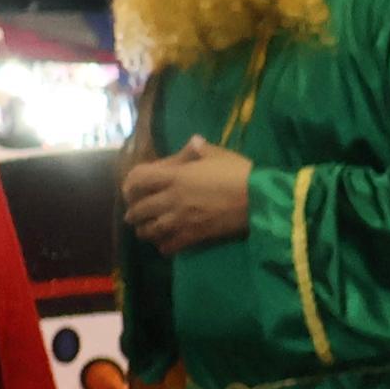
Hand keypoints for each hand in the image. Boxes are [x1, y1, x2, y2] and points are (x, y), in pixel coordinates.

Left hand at [122, 136, 255, 255]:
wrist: (260, 200)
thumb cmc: (239, 172)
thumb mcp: (218, 154)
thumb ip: (198, 150)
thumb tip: (193, 143)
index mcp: (174, 176)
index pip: (137, 179)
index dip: (129, 184)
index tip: (130, 189)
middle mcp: (172, 199)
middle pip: (139, 208)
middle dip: (133, 212)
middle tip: (133, 214)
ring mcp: (182, 220)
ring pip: (150, 230)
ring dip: (144, 230)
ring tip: (145, 231)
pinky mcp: (195, 236)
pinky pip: (171, 245)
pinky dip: (164, 246)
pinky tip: (165, 245)